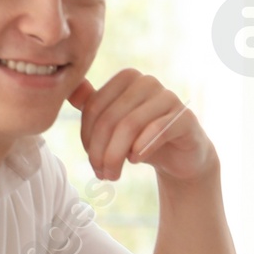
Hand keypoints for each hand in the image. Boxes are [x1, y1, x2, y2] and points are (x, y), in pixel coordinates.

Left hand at [69, 71, 215, 186]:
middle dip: (100, 152)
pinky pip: (158, 130)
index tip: (92, 161)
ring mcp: (169, 97)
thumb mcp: (114, 123)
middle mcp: (147, 82)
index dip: (87, 138)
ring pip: (130, 125)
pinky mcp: (185, 118)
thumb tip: (68, 90)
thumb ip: (92, 104)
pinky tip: (135, 160)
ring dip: (116, 156)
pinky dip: (142, 148)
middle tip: (101, 175)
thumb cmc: (142, 138)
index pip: (94, 107)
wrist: (180, 156)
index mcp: (127, 78)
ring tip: (112, 175)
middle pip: (110, 118)